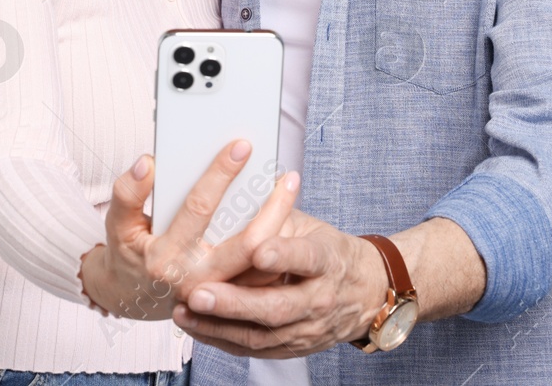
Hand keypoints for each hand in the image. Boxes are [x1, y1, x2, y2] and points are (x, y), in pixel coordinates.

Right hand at [81, 141, 300, 319]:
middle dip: (273, 207)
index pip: (199, 208)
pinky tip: (286, 216)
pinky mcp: (233, 299)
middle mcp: (198, 278)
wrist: (134, 298)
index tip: (242, 146)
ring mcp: (219, 293)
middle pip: (247, 242)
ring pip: (263, 264)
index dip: (220, 174)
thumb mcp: (118, 225)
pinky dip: (278, 247)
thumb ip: (127, 193)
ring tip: (289, 189)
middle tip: (288, 176)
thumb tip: (147, 163)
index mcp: (167, 257)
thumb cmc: (129, 255)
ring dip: (282, 226)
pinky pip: (263, 276)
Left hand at [172, 213, 389, 357]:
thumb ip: (276, 220)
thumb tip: (233, 200)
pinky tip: (196, 327)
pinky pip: (255, 349)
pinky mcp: (295, 348)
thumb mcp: (312, 227)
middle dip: (235, 303)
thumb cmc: (329, 253)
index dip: (283, 255)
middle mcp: (320, 298)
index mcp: (328, 260)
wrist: (365, 293)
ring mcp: (308, 328)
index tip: (257, 251)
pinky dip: (223, 339)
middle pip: (278, 306)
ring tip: (186, 312)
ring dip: (219, 326)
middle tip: (199, 293)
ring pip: (263, 334)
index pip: (307, 258)